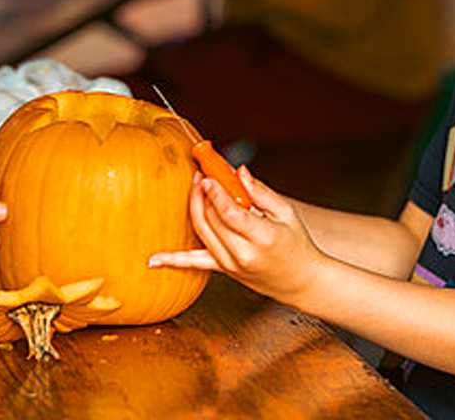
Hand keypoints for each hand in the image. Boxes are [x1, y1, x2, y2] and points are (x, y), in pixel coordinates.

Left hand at [149, 167, 324, 302]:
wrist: (301, 281)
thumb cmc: (297, 244)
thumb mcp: (287, 213)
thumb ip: (261, 192)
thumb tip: (239, 172)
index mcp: (263, 238)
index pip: (231, 214)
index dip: (215, 194)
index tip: (206, 176)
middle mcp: (243, 254)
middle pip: (212, 220)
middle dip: (202, 195)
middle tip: (199, 175)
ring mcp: (230, 265)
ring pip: (202, 233)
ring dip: (194, 208)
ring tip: (195, 188)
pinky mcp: (223, 270)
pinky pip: (194, 263)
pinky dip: (173, 260)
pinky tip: (153, 259)